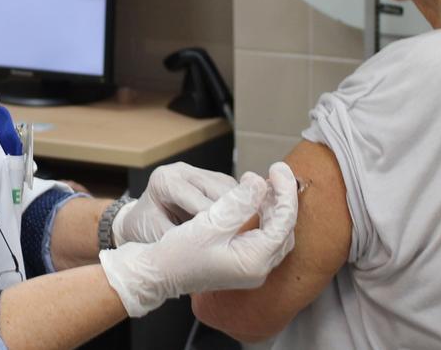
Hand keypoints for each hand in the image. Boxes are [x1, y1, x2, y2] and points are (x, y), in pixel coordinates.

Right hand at [99, 162, 297, 316]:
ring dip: (273, 207)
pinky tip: (253, 201)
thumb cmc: (176, 253)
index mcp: (253, 261)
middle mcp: (257, 270)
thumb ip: (238, 202)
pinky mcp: (243, 265)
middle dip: (282, 199)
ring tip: (265, 183)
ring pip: (276, 233)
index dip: (285, 190)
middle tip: (275, 173)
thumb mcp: (208, 222)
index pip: (283, 221)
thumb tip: (260, 182)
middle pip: (284, 228)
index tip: (277, 167)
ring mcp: (251, 270)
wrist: (156, 274)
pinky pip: (264, 238)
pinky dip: (263, 217)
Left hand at [113, 162, 237, 244]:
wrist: (138, 225)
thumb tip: (211, 247)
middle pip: (219, 191)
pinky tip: (246, 226)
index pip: (199, 201)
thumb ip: (182, 240)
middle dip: (234, 217)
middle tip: (246, 242)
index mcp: (165, 180)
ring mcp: (198, 172)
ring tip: (249, 235)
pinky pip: (234, 191)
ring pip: (231, 189)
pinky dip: (242, 208)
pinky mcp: (212, 179)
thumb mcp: (157, 240)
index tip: (232, 244)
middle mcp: (182, 170)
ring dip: (242, 211)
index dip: (217, 224)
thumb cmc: (143, 234)